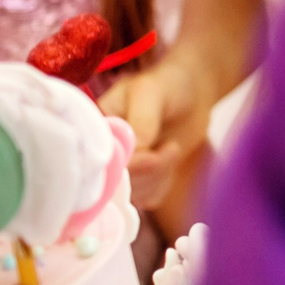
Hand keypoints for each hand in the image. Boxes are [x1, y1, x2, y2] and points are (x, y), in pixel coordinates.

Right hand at [102, 58, 216, 208]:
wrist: (193, 95)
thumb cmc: (166, 85)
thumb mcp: (150, 93)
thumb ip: (141, 121)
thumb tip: (136, 151)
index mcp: (92, 129)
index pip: (93, 160)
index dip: (121, 164)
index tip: (149, 152)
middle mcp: (99, 153)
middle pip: (111, 183)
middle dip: (145, 170)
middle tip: (169, 148)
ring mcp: (118, 170)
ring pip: (130, 194)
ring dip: (157, 176)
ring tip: (171, 148)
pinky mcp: (139, 182)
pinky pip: (147, 199)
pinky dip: (163, 184)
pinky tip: (169, 159)